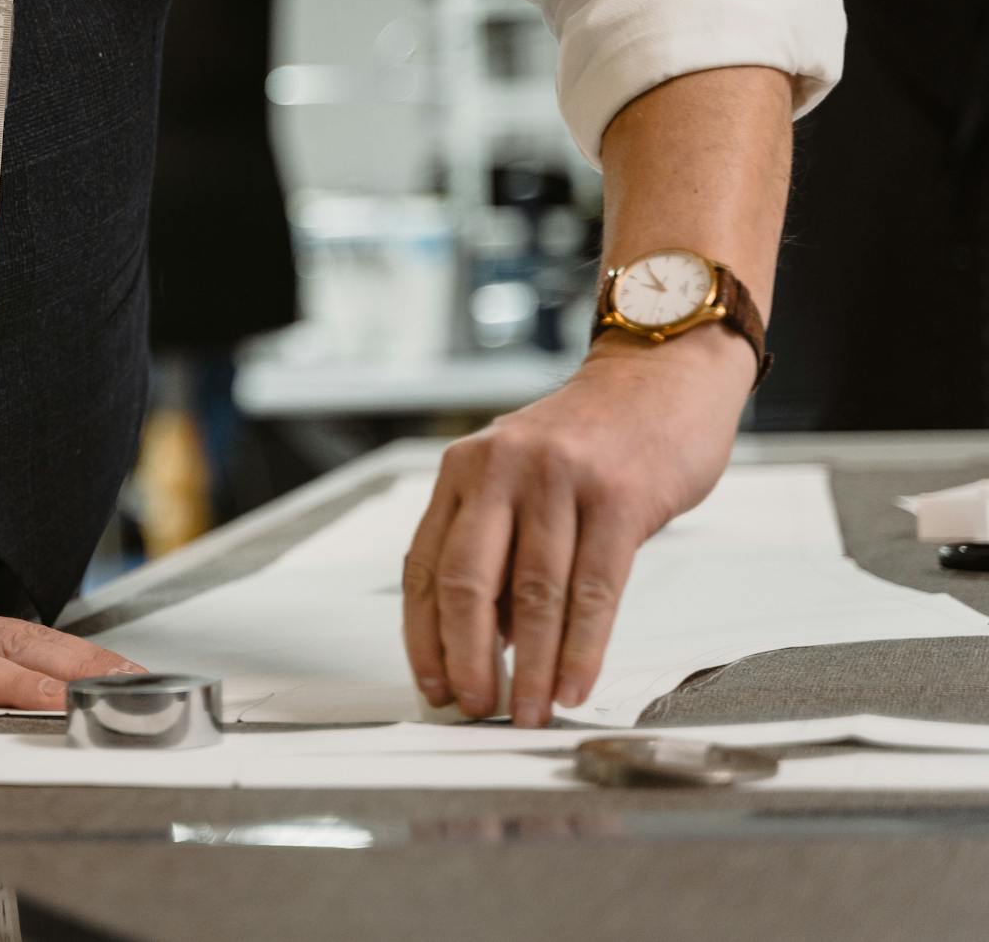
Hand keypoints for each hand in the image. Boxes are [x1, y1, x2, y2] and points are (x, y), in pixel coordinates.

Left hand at [401, 326, 753, 726]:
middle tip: (475, 707)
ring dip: (532, 668)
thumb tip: (484, 642)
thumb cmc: (591, 439)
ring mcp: (559, 479)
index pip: (425, 566)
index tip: (432, 684)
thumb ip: (497, 548)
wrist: (662, 375)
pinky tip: (576, 684)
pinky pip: (593, 591)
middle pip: (467, 583)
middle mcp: (501, 469)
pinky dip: (582, 648)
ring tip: (531, 711)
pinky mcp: (619, 497)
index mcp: (463, 469)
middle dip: (467, 658)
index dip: (425, 635)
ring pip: (533, 595)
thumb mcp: (520, 478)